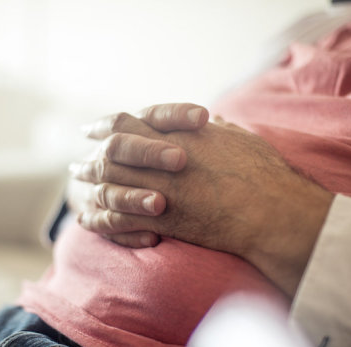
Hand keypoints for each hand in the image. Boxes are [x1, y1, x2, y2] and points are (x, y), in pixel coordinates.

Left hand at [70, 114, 332, 295]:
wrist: (272, 209)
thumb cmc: (263, 172)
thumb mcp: (240, 139)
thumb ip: (219, 130)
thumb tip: (213, 122)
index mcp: (177, 135)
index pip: (127, 122)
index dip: (106, 126)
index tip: (94, 130)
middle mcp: (161, 158)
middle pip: (109, 154)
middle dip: (91, 160)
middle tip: (78, 166)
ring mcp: (160, 188)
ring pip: (110, 185)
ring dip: (90, 188)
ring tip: (79, 190)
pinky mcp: (163, 219)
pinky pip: (120, 219)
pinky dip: (101, 220)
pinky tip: (90, 221)